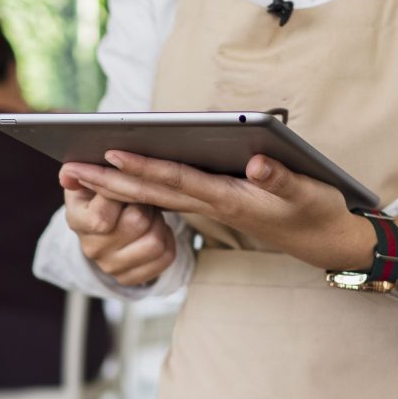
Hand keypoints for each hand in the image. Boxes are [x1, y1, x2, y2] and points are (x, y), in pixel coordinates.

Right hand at [60, 166, 175, 286]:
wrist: (103, 222)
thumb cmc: (100, 193)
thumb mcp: (89, 179)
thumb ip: (82, 172)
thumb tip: (68, 173)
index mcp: (77, 221)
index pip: (101, 218)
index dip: (120, 195)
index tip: (125, 183)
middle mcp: (91, 248)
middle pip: (137, 223)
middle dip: (146, 204)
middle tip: (143, 197)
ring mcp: (110, 266)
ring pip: (155, 242)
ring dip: (159, 222)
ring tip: (150, 213)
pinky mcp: (130, 277)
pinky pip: (166, 257)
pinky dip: (168, 239)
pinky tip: (156, 229)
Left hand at [63, 152, 373, 271]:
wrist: (328, 244)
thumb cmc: (318, 213)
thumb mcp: (308, 194)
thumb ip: (280, 179)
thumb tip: (256, 163)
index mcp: (229, 199)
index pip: (176, 180)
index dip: (143, 167)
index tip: (109, 154)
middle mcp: (212, 204)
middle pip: (152, 192)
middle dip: (110, 181)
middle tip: (70, 168)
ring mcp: (210, 206)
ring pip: (155, 195)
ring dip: (117, 185)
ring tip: (83, 170)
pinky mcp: (215, 203)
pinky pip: (169, 196)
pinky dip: (142, 186)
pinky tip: (123, 176)